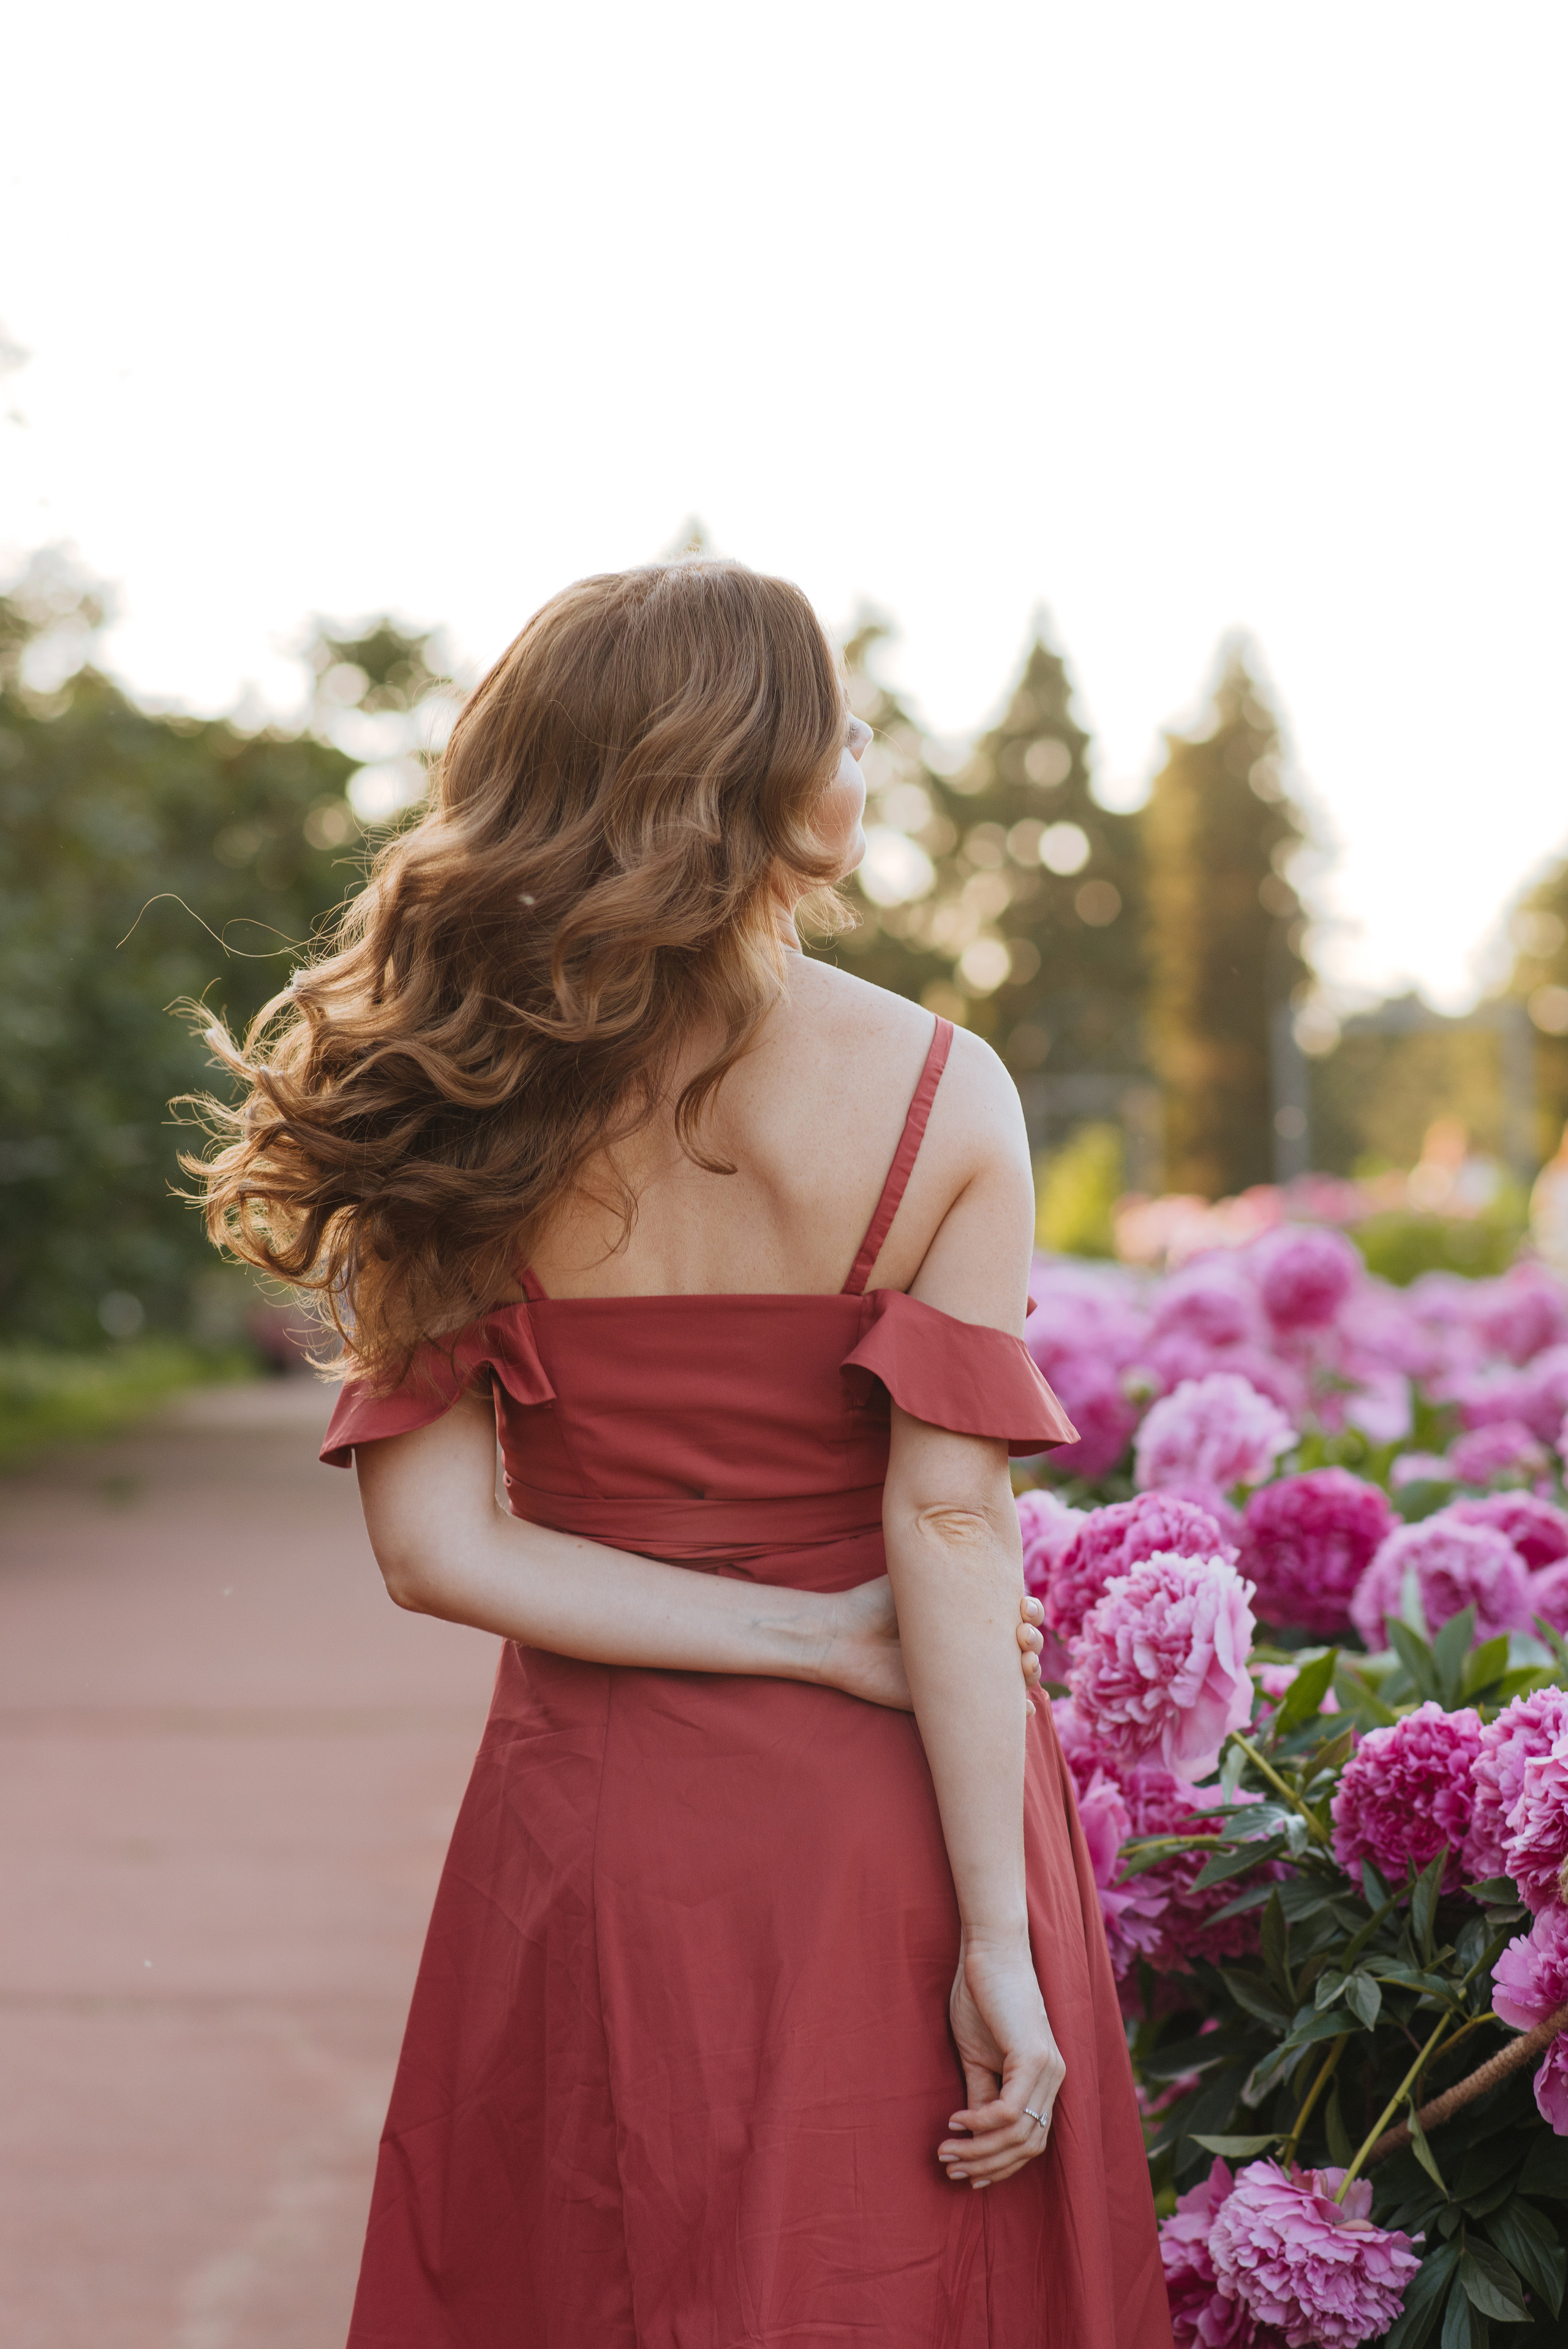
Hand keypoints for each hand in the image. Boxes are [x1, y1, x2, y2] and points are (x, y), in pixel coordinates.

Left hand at [817, 1583, 1046, 1712]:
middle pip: (1023, 1644)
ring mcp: (963, 1673)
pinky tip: (1023, 1708)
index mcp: (968, 1612)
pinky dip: (1016, 1712)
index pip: (1015, 1612)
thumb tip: (982, 1528)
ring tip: (1024, 1666)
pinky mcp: (949, 1702)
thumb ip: (954, 1562)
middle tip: (1023, 1636)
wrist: (844, 1638)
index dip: (1030, 1612)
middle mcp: (970, 1642)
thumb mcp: (920, 1575)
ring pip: (1015, 1677)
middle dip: (1034, 1640)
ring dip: (1030, 1672)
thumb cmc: (877, 1602)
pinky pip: (991, 1711)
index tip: (1024, 1607)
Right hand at [938, 1936, 1064, 2188]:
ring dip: (979, 2151)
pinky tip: (956, 2121)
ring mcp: (1048, 2069)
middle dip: (987, 2166)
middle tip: (951, 2169)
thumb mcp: (978, 2058)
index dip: (1000, 2165)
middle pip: (1028, 2147)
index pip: (1031, 2141)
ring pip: (1020, 2135)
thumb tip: (973, 2135)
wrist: (987, 1953)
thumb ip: (982, 2095)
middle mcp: (1055, 2078)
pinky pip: (1011, 2111)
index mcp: (1045, 2079)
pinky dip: (981, 2123)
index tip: (966, 2175)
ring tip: (946, 2152)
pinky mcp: (1033, 2058)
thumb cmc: (981, 1998)